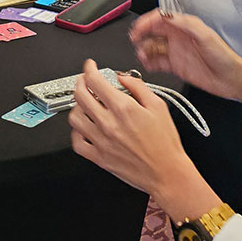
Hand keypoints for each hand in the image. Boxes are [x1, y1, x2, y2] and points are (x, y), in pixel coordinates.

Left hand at [68, 59, 219, 220]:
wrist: (167, 173)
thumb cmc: (166, 144)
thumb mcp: (159, 106)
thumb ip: (138, 87)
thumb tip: (122, 77)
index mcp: (124, 109)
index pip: (95, 81)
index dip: (89, 69)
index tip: (90, 67)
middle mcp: (109, 124)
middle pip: (80, 96)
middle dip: (80, 82)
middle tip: (84, 80)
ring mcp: (101, 141)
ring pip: (74, 117)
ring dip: (76, 106)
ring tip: (84, 104)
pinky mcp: (99, 158)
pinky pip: (76, 142)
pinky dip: (76, 132)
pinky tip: (84, 127)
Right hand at [129, 11, 241, 106]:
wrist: (231, 79)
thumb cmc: (224, 57)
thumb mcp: (205, 36)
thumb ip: (186, 24)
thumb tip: (167, 16)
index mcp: (184, 27)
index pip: (160, 18)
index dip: (147, 21)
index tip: (139, 28)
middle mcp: (178, 37)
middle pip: (153, 31)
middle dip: (141, 33)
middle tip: (134, 39)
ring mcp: (175, 52)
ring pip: (153, 47)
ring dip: (144, 49)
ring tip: (141, 55)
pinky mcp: (175, 66)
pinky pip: (157, 62)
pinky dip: (149, 62)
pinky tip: (147, 64)